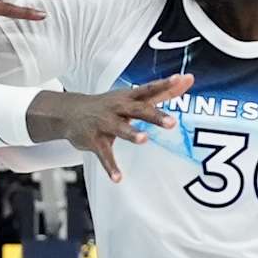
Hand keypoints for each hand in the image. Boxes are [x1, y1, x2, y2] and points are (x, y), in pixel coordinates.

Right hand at [26, 76, 192, 184]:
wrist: (69, 112)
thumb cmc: (110, 105)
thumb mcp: (133, 96)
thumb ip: (163, 91)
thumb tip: (188, 79)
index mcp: (129, 97)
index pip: (149, 89)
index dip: (164, 84)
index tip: (180, 79)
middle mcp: (118, 108)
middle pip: (138, 110)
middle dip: (154, 116)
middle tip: (172, 123)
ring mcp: (105, 123)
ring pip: (120, 128)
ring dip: (131, 134)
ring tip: (144, 139)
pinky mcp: (94, 140)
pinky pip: (104, 154)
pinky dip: (111, 167)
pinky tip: (118, 178)